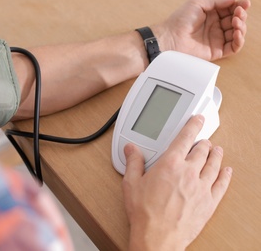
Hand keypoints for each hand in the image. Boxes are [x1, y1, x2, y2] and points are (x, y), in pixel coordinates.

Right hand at [122, 115, 231, 250]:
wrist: (158, 236)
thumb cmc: (144, 212)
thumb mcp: (131, 183)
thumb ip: (133, 162)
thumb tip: (131, 149)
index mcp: (170, 164)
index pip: (185, 138)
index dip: (193, 125)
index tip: (198, 119)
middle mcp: (188, 172)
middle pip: (201, 150)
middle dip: (203, 142)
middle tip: (204, 139)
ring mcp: (201, 187)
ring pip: (214, 164)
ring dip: (216, 154)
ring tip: (216, 149)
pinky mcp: (209, 202)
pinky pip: (221, 184)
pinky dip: (225, 175)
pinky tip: (226, 171)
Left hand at [153, 0, 250, 60]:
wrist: (170, 38)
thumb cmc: (179, 21)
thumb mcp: (197, 4)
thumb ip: (216, 1)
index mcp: (211, 15)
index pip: (230, 10)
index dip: (239, 6)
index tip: (244, 3)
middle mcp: (214, 27)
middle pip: (235, 21)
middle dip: (241, 15)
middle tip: (238, 13)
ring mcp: (216, 39)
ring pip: (237, 33)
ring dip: (241, 26)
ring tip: (236, 21)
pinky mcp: (216, 51)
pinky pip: (233, 47)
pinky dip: (239, 40)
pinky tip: (237, 33)